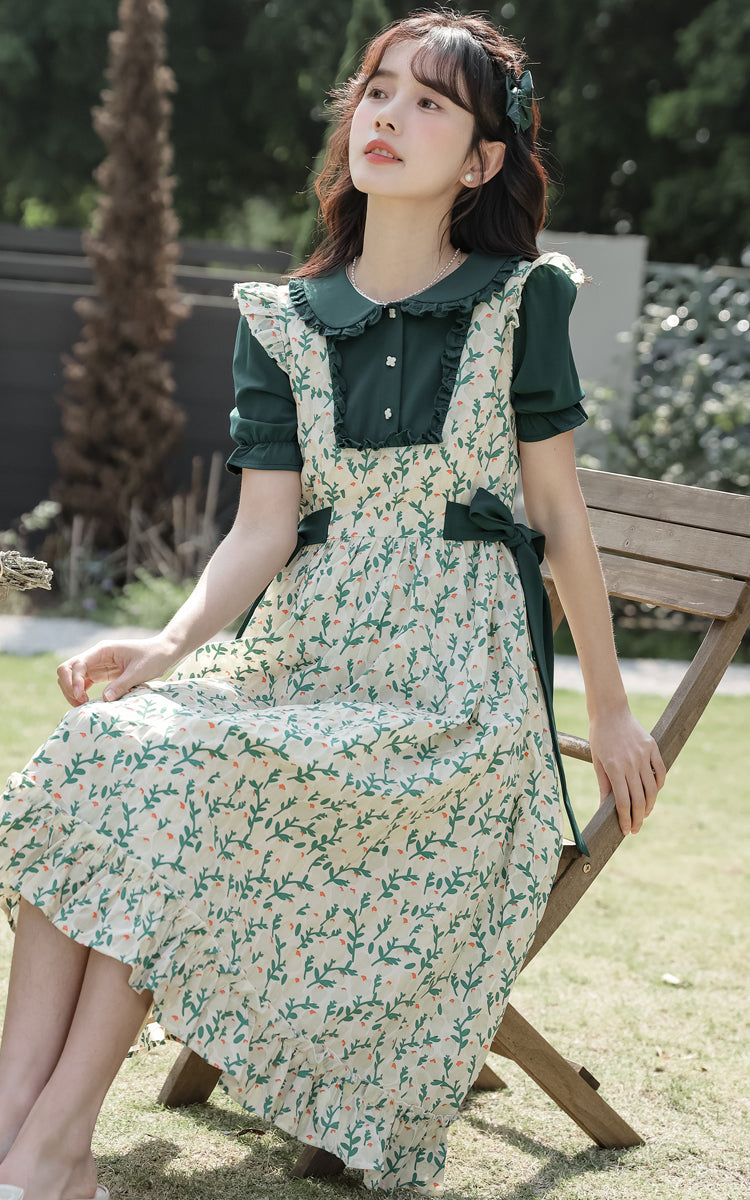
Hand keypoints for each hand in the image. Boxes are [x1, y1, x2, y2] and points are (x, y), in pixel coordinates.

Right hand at [57, 636, 177, 706]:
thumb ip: (122, 684)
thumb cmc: (154, 657)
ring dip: (72, 691)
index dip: (75, 681)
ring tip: (83, 706)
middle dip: (68, 686)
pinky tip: (88, 703)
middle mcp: (96, 656)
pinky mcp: (102, 674)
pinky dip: (81, 693)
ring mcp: (98, 665)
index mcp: (103, 650)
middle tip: (80, 703)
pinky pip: (84, 683)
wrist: (164, 652)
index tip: (82, 697)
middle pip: (68, 669)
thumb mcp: (139, 671)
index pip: (78, 664)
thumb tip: (104, 699)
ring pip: (73, 677)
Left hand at [588, 705, 666, 835]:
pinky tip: (653, 794)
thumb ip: (604, 785)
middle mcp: (631, 763)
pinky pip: (660, 772)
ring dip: (649, 805)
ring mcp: (643, 755)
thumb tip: (604, 808)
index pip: (623, 802)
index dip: (625, 819)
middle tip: (635, 829)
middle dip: (637, 818)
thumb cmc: (599, 737)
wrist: (610, 711)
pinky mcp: (652, 748)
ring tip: (643, 814)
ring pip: (652, 789)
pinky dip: (659, 785)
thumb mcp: (597, 762)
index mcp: (614, 768)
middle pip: (639, 799)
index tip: (625, 830)